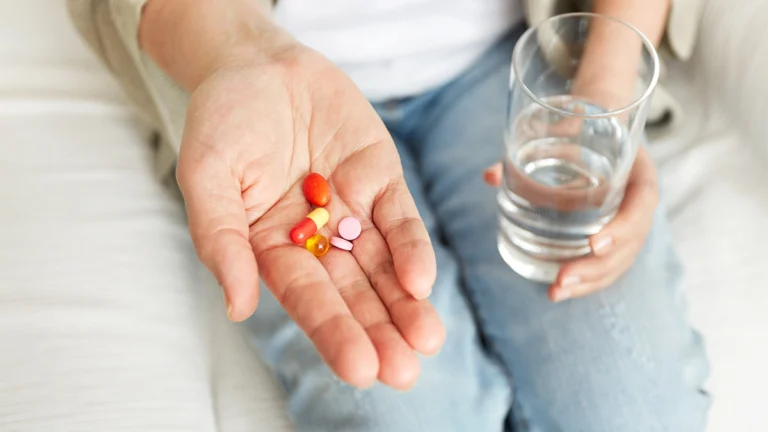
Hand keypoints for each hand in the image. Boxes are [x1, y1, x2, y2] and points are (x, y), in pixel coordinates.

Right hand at [177, 46, 444, 388]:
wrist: (260, 64)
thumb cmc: (223, 120)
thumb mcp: (205, 174)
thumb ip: (219, 238)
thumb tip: (237, 306)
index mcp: (272, 248)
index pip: (306, 298)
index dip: (332, 331)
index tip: (359, 368)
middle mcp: (316, 239)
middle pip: (353, 293)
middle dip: (379, 331)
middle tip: (403, 372)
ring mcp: (352, 211)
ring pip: (384, 266)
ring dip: (405, 304)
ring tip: (426, 341)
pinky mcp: (381, 180)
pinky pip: (401, 219)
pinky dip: (412, 249)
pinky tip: (421, 281)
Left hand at [483, 146, 658, 300]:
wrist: (600, 129)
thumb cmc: (583, 131)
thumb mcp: (565, 131)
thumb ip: (528, 149)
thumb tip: (489, 176)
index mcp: (639, 173)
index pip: (641, 205)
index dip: (621, 228)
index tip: (593, 244)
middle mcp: (638, 203)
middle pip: (629, 245)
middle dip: (595, 267)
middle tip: (561, 279)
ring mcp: (629, 224)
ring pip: (618, 262)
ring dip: (588, 282)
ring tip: (555, 292)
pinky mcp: (615, 237)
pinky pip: (607, 264)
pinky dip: (586, 280)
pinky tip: (559, 290)